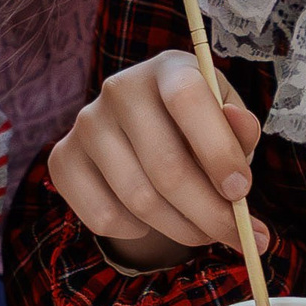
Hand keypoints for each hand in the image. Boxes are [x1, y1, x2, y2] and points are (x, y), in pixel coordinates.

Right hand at [46, 51, 263, 270]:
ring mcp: (86, 124)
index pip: (188, 99)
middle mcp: (120, 89)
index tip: (241, 191)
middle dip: (210, 213)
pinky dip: (138, 231)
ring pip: (140, 200)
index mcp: (168, 69)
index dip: (217, 150)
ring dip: (182, 229)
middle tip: (236, 236)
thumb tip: (239, 123)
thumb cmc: (196, 130)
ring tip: (202, 230)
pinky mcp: (64, 160)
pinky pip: (104, 216)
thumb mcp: (227, 124)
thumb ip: (241, 130)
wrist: (143, 139)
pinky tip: (151, 217)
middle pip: (166, 166)